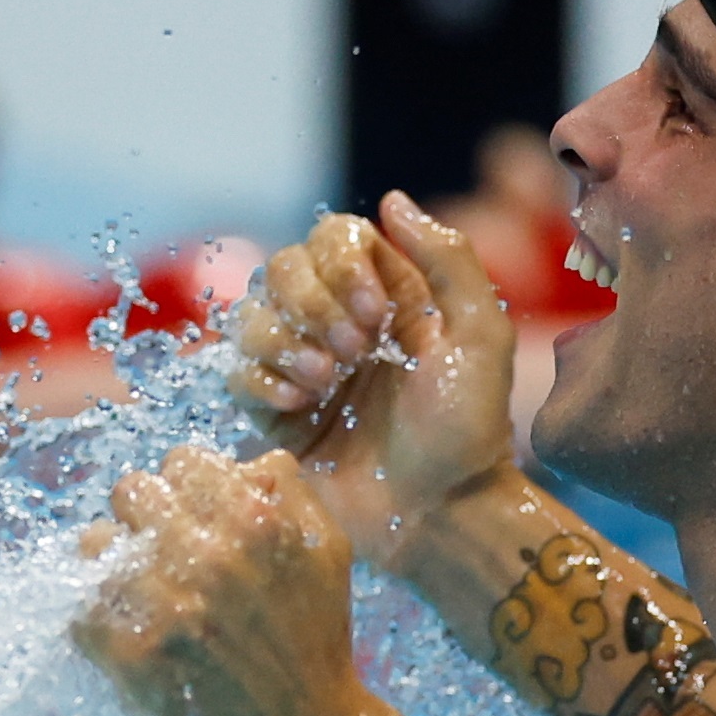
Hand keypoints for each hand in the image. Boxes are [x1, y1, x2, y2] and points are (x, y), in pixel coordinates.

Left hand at [72, 446, 412, 715]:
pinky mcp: (131, 658)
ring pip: (94, 543)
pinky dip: (95, 617)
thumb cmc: (316, 646)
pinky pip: (79, 606)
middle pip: (130, 491)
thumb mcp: (329, 552)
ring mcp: (163, 607)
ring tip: (138, 597)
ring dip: (112, 566)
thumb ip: (290, 491)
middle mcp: (207, 555)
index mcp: (255, 521)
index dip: (184, 489)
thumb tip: (243, 462)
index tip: (190, 520)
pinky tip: (124, 635)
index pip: (182, 461)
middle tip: (163, 559)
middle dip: (144, 520)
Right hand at [228, 193, 516, 569]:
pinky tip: (298, 407)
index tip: (377, 314)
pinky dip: (259, 381)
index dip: (343, 264)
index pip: (335, 238)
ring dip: (282, 342)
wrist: (438, 514)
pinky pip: (234, 373)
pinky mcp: (275, 417)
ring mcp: (303, 370)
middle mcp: (341, 325)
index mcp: (390, 297)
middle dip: (312, 305)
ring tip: (323, 384)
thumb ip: (448, 259)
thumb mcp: (480, 336)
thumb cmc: (467, 430)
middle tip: (353, 355)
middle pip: (283, 269)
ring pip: (250, 316)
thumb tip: (392, 200)